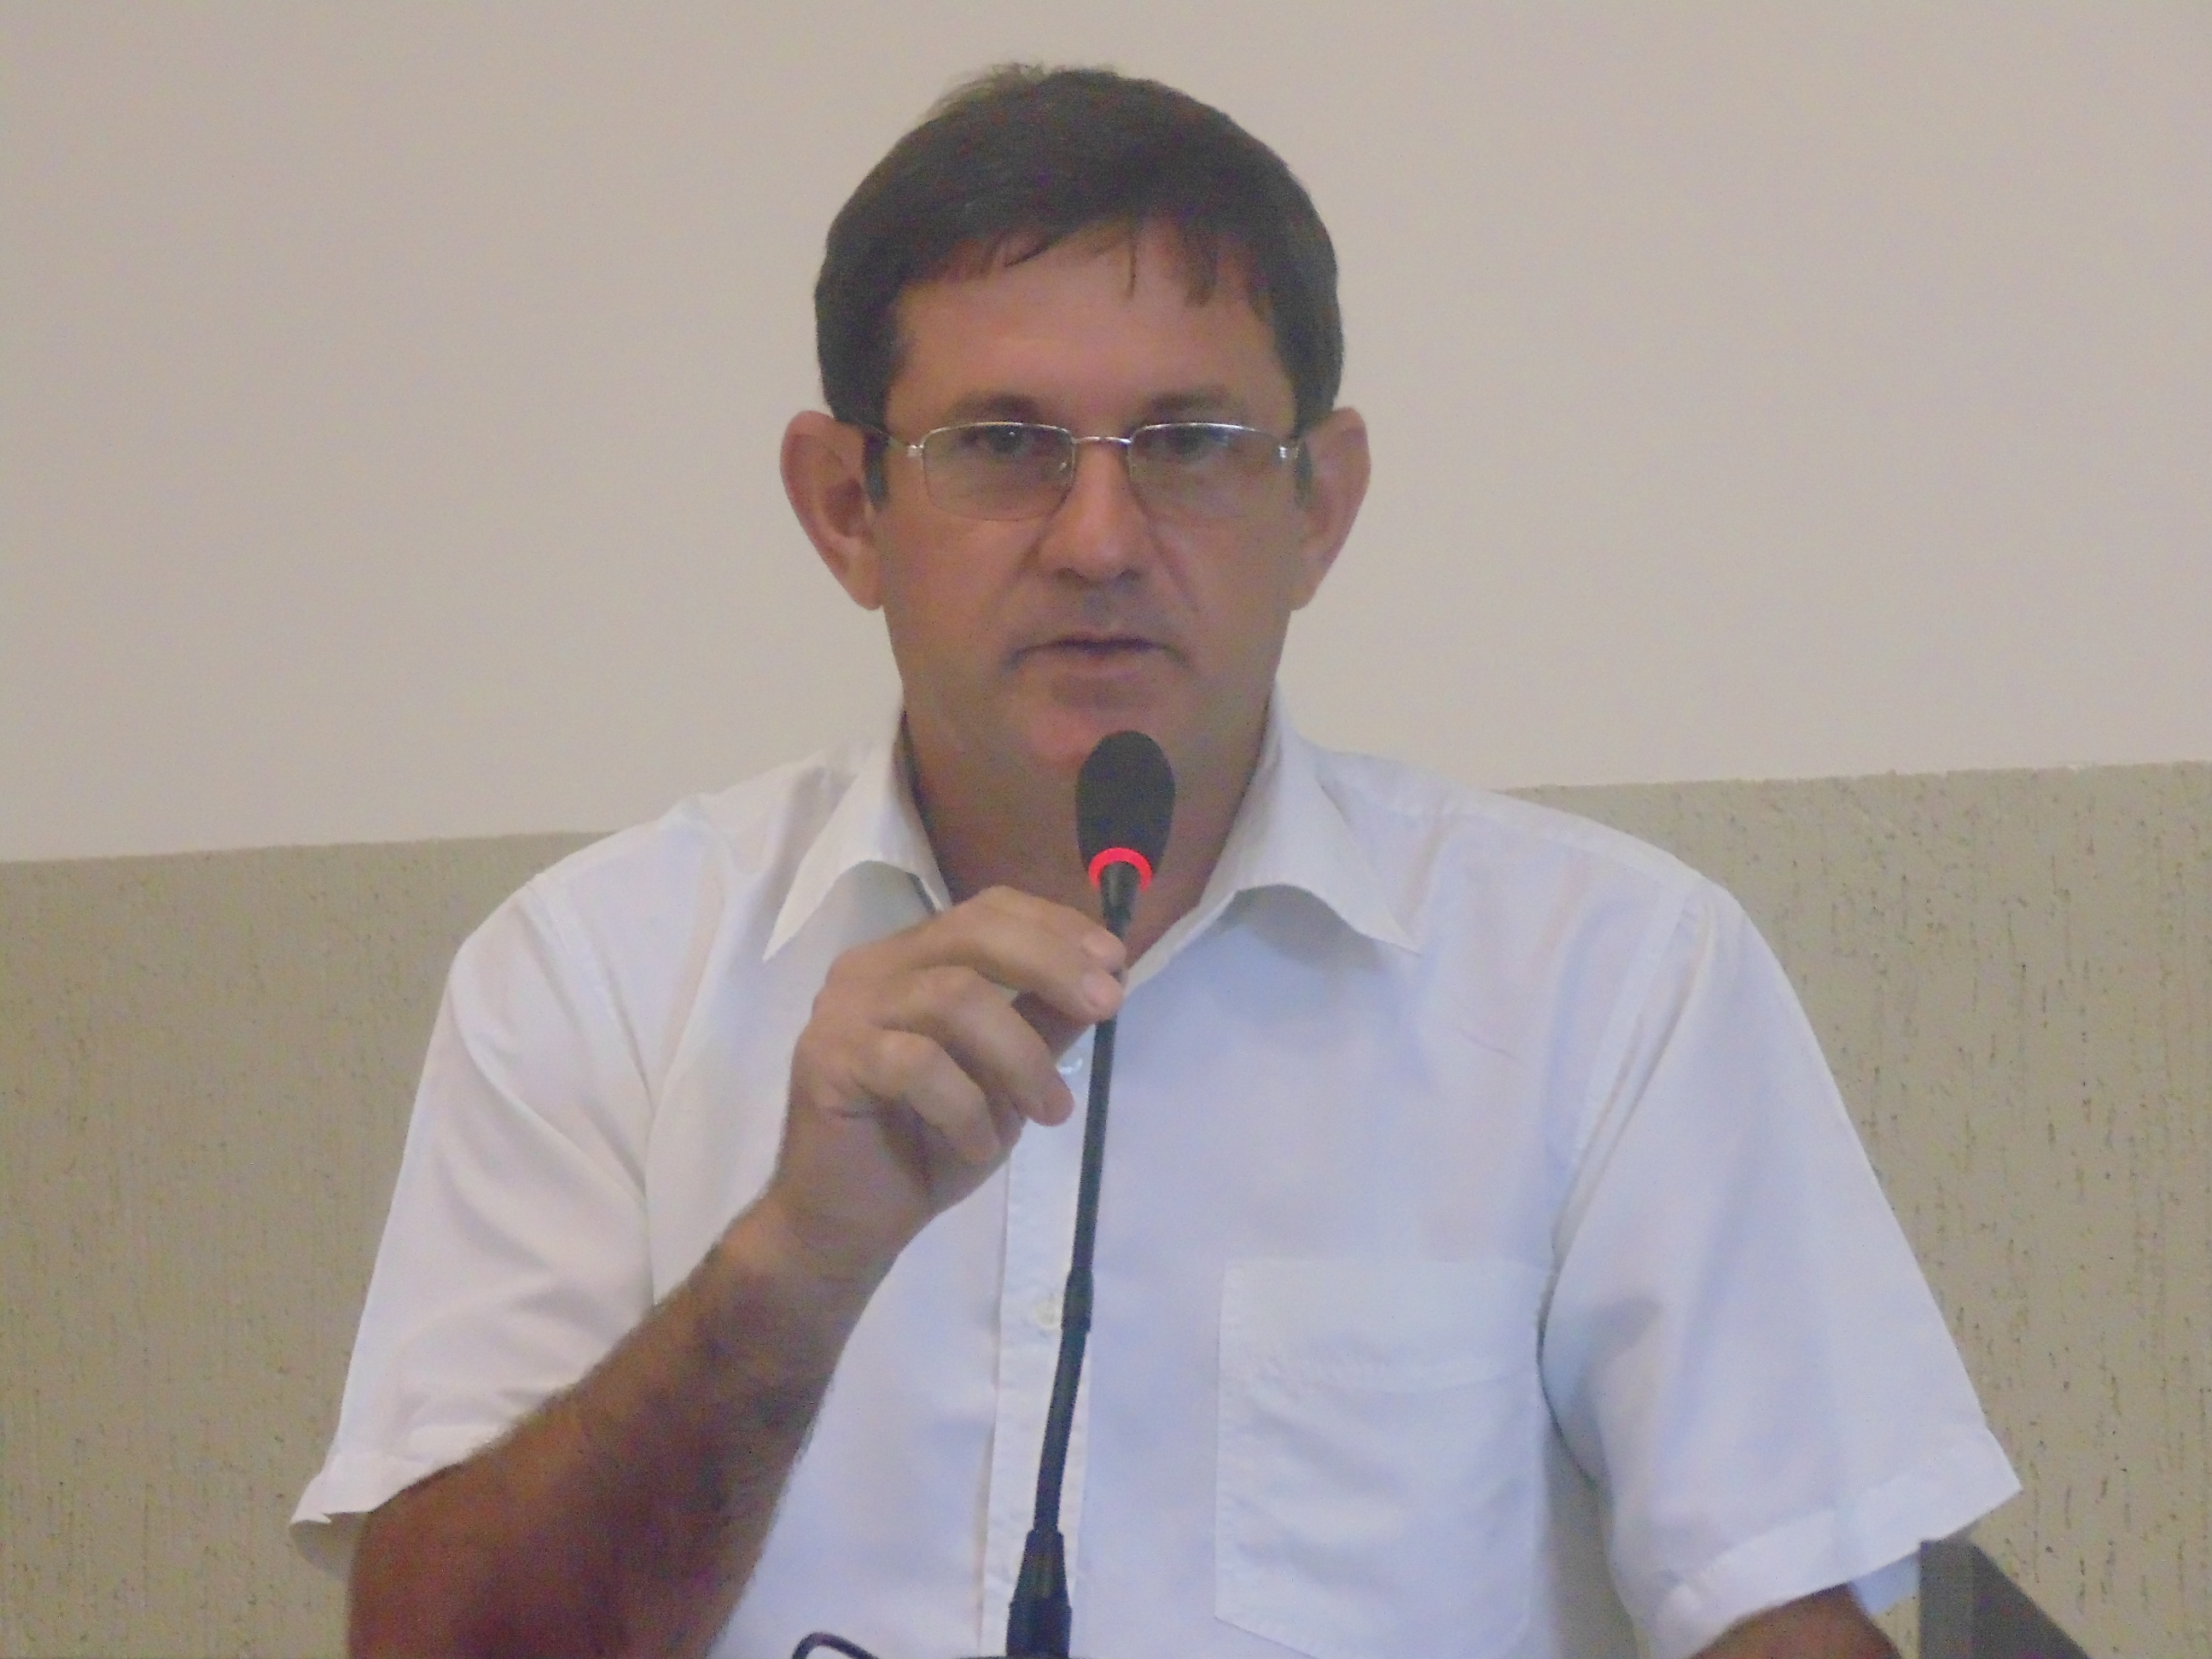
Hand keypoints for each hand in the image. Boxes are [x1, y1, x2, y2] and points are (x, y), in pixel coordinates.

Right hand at [757, 887, 1125, 1284]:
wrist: (849, 1223)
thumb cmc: (927, 1145)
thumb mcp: (1006, 1078)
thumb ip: (1042, 1023)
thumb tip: (1105, 979)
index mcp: (911, 959)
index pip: (986, 910)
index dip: (1054, 925)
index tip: (1115, 959)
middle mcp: (872, 968)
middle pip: (971, 933)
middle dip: (1051, 964)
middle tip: (1106, 1006)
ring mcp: (845, 1011)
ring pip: (952, 998)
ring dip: (1021, 1056)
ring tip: (1050, 1112)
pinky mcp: (830, 1060)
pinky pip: (917, 1064)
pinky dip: (966, 1107)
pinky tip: (980, 1146)